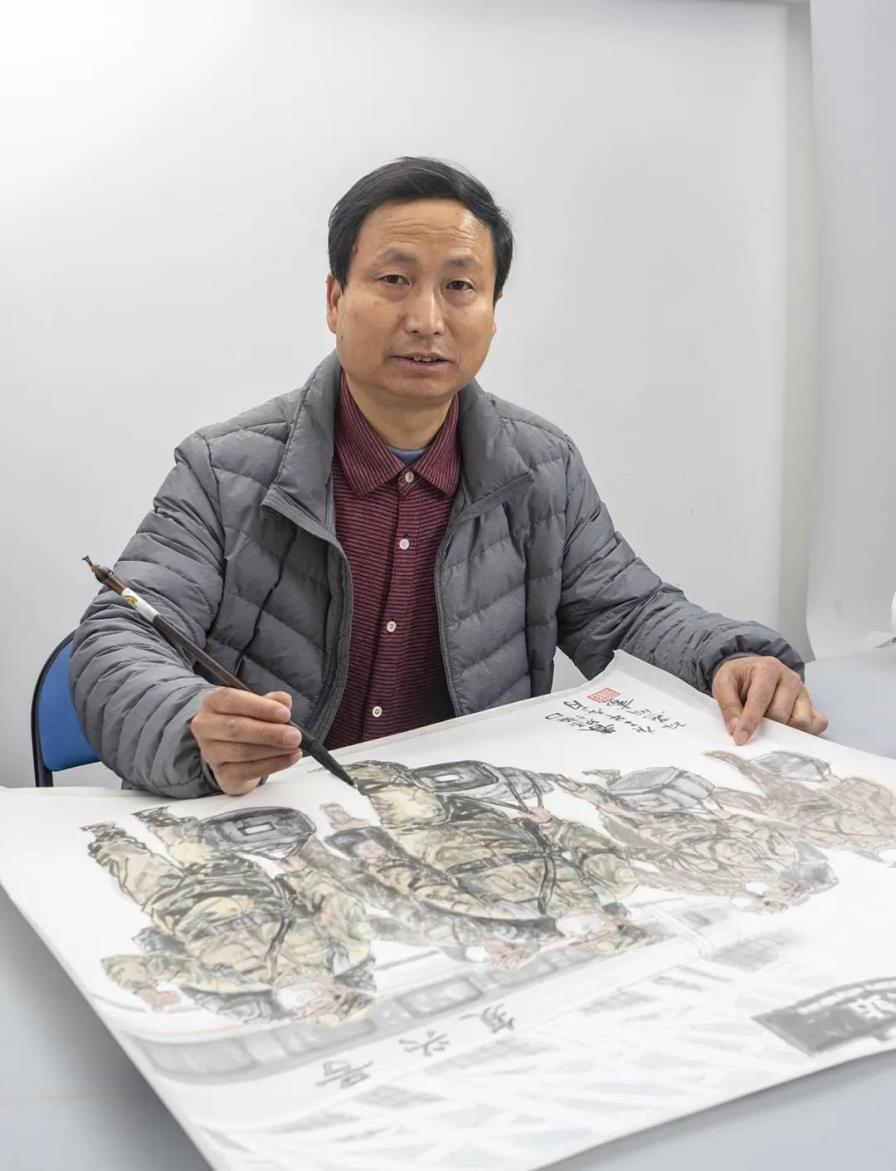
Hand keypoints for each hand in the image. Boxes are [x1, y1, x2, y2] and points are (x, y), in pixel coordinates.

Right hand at [190, 688, 301, 795]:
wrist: (232, 752)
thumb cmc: (246, 721)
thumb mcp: (257, 706)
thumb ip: (271, 701)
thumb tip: (284, 700)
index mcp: (213, 702)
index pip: (231, 700)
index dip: (260, 707)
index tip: (285, 714)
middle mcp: (205, 726)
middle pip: (235, 729)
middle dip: (269, 732)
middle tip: (294, 735)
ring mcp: (210, 752)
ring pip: (242, 752)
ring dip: (273, 750)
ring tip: (294, 746)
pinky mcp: (222, 773)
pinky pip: (248, 770)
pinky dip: (273, 764)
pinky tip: (289, 758)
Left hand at [711, 656, 827, 745]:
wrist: (749, 671)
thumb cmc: (738, 678)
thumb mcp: (723, 683)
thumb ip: (728, 705)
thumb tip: (735, 728)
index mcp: (768, 668)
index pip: (761, 699)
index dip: (750, 721)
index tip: (740, 738)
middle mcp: (790, 678)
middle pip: (782, 714)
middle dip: (765, 726)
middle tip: (753, 729)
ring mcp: (803, 692)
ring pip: (801, 721)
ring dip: (784, 730)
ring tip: (768, 727)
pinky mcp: (811, 704)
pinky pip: (818, 723)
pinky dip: (804, 731)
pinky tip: (786, 729)